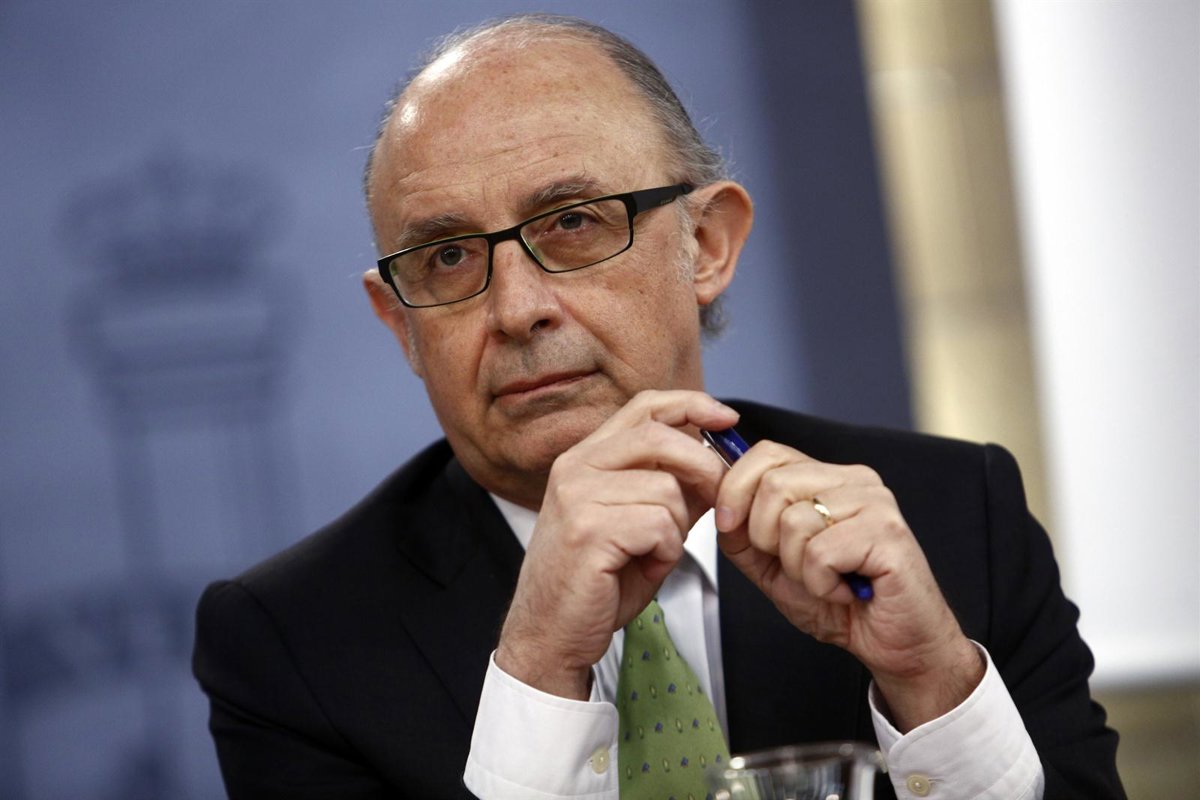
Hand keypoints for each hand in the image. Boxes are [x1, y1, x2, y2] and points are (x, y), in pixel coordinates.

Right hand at [495, 390, 737, 698]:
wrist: (549, 633)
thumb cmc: (595, 582)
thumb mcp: (635, 522)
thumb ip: (668, 488)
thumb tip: (716, 463)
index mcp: (586, 458)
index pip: (645, 407)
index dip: (691, 405)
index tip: (726, 419)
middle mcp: (576, 467)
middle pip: (661, 436)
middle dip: (702, 469)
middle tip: (711, 504)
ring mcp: (578, 496)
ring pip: (667, 489)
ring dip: (677, 529)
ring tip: (652, 554)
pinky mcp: (589, 529)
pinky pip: (659, 525)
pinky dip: (665, 552)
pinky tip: (644, 567)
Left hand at [715, 442, 982, 730]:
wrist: (894, 644)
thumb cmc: (841, 603)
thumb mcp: (773, 566)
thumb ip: (744, 534)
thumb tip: (718, 501)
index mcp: (827, 478)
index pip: (767, 453)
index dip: (735, 487)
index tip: (729, 524)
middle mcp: (854, 480)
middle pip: (773, 483)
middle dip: (765, 537)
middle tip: (796, 566)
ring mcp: (875, 503)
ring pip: (794, 520)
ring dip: (797, 567)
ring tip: (827, 580)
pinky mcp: (888, 533)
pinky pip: (821, 552)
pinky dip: (821, 584)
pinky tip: (845, 589)